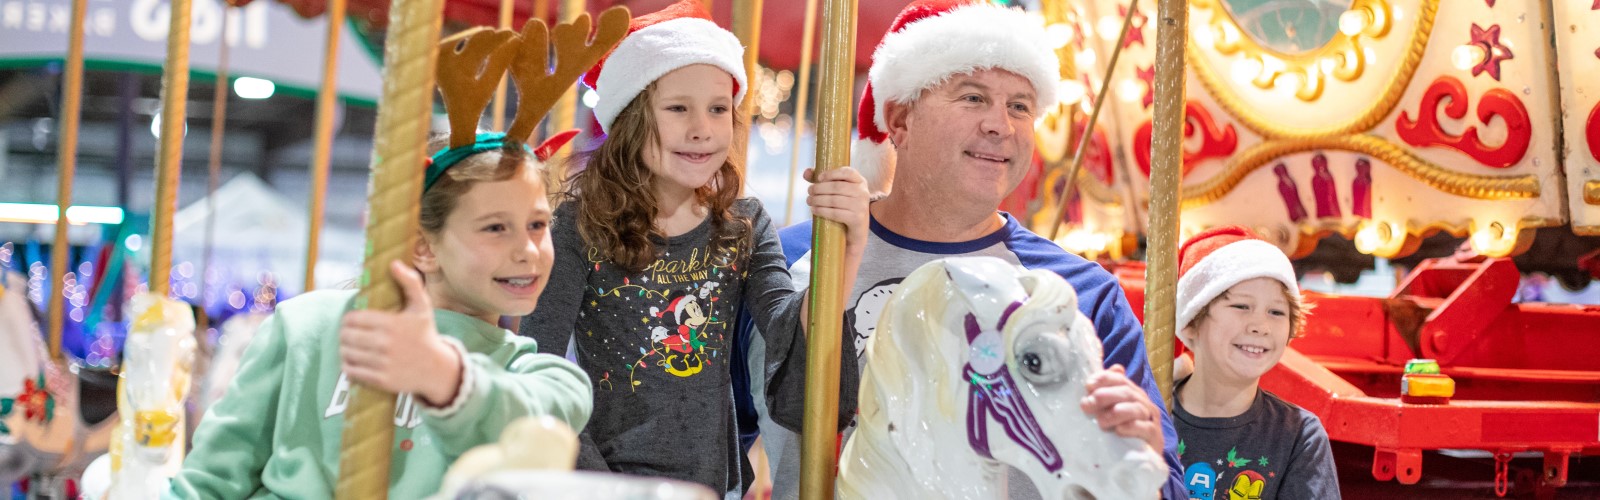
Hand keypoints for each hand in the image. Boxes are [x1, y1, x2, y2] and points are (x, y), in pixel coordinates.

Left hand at [339, 260, 463, 406]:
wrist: (437, 369)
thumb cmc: (426, 334)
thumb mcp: (422, 306)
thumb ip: (410, 282)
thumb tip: (394, 263)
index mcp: (391, 323)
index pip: (352, 319)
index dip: (348, 319)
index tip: (353, 320)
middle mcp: (386, 344)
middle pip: (346, 336)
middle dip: (345, 334)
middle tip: (350, 334)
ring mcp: (383, 363)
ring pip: (347, 354)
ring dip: (345, 350)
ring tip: (351, 347)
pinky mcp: (381, 380)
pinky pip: (351, 372)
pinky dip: (348, 366)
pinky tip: (354, 361)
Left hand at [805, 166, 870, 253]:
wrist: (855, 232)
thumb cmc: (844, 207)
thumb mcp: (837, 192)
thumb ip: (822, 180)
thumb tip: (806, 172)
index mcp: (860, 181)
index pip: (848, 172)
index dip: (831, 173)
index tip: (818, 178)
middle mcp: (863, 192)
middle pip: (837, 187)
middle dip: (819, 188)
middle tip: (809, 191)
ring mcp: (861, 206)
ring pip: (834, 200)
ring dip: (818, 200)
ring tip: (809, 200)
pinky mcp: (856, 219)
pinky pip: (835, 213)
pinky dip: (822, 211)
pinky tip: (814, 209)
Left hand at [1080, 365, 1163, 451]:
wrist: (1136, 462)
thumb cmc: (1119, 434)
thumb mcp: (1107, 414)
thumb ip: (1101, 395)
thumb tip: (1093, 376)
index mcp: (1132, 394)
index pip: (1120, 380)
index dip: (1104, 379)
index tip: (1088, 385)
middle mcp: (1143, 403)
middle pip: (1127, 392)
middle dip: (1105, 395)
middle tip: (1087, 404)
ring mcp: (1151, 420)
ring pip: (1137, 409)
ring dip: (1116, 412)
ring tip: (1101, 421)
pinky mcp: (1156, 437)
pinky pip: (1147, 429)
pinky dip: (1132, 427)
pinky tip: (1119, 430)